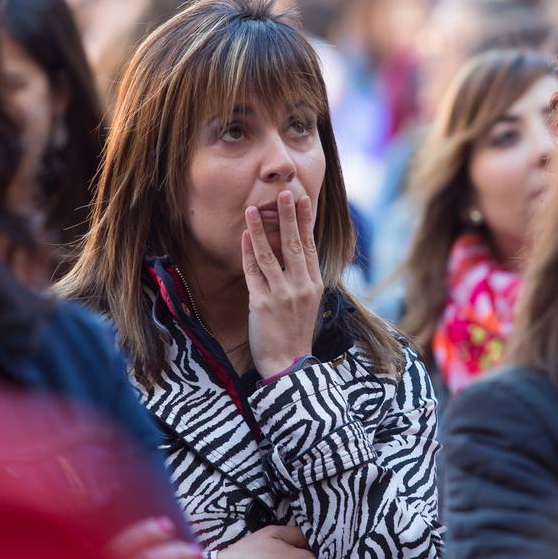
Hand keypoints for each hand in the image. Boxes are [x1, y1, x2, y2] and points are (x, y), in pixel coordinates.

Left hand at [241, 191, 324, 377]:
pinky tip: (243, 237)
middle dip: (288, 217)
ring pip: (269, 255)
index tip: (303, 199)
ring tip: (252, 210)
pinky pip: (254, 273)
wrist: (289, 364)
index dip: (305, 222)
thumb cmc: (295, 333)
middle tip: (284, 194)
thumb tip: (296, 253)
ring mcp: (282, 294)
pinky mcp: (263, 303)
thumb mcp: (308, 303)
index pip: (310, 246)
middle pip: (293, 245)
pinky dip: (248, 253)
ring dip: (259, 230)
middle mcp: (301, 286)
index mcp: (314, 284)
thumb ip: (302, 278)